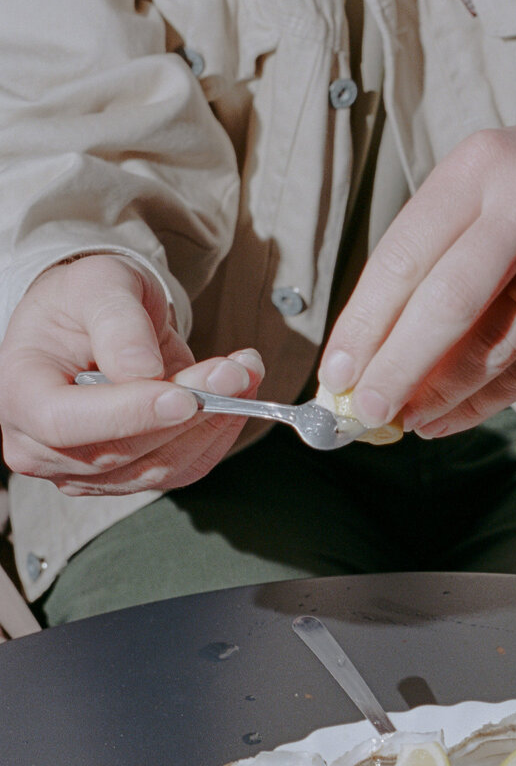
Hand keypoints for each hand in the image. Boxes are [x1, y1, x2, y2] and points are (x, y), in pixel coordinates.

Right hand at [0, 253, 263, 495]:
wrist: (95, 325)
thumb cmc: (84, 302)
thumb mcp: (97, 285)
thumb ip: (117, 323)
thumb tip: (141, 370)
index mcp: (20, 395)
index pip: (66, 422)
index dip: (128, 414)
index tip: (184, 396)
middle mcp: (42, 447)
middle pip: (123, 450)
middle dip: (189, 411)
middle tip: (237, 369)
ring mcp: (84, 473)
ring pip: (160, 467)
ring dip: (214, 423)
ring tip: (244, 372)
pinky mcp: (129, 479)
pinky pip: (182, 470)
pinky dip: (217, 435)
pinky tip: (238, 397)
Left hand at [318, 18, 515, 438]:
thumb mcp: (494, 175)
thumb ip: (442, 244)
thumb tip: (378, 338)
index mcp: (483, 168)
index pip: (405, 257)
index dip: (364, 324)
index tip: (336, 371)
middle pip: (445, 307)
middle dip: (396, 369)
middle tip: (363, 412)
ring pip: (494, 345)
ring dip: (442, 394)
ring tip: (407, 421)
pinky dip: (489, 400)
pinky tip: (454, 417)